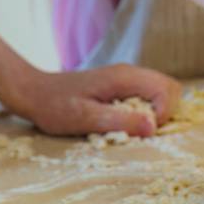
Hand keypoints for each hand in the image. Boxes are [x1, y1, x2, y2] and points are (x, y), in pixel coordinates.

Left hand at [5, 64, 180, 137]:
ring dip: (155, 113)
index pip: (167, 88)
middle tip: (140, 130)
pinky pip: (146, 96)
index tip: (144, 130)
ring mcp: (126, 78)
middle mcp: (130, 73)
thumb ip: (120, 121)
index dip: (164, 113)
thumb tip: (153, 127)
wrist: (34, 92)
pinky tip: (122, 122)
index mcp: (124, 77)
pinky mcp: (120, 86)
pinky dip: (144, 112)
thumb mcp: (85, 118)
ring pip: (160, 92)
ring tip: (131, 128)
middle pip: (170, 88)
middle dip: (165, 113)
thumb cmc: (56, 107)